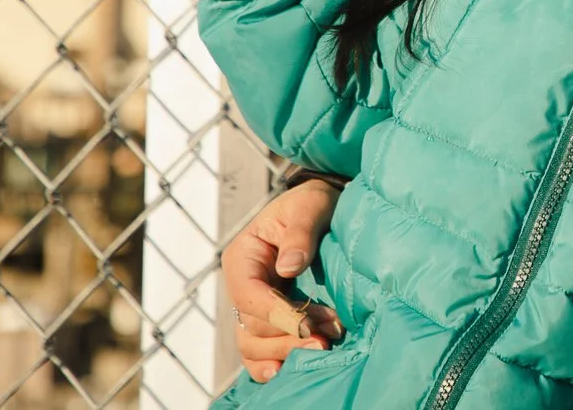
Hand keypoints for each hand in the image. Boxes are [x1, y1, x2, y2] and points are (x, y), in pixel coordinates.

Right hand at [224, 178, 343, 382]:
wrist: (322, 207)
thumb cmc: (313, 201)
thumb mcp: (309, 205)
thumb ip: (300, 232)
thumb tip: (290, 267)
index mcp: (243, 257)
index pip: (249, 296)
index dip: (276, 314)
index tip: (309, 324)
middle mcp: (242, 285)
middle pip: (252, 326)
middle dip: (289, 334)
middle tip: (329, 335)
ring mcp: (253, 305)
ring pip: (253, 344)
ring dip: (286, 350)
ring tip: (324, 346)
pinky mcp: (268, 318)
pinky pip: (258, 351)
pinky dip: (270, 363)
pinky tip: (288, 370)